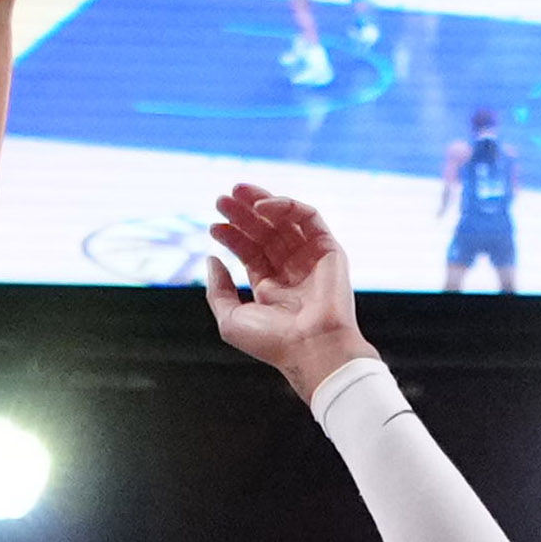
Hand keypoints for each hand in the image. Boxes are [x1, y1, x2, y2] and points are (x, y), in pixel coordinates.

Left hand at [197, 184, 365, 384]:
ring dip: (260, 202)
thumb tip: (211, 259)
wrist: (312, 348)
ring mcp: (311, 259)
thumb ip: (218, 290)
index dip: (232, 236)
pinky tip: (262, 207)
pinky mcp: (329, 249)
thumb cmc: (273, 342)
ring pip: (285, 220)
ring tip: (235, 193)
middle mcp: (292, 271)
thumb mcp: (231, 319)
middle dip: (242, 214)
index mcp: (271, 288)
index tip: (213, 227)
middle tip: (220, 199)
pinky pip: (309, 217)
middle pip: (265, 232)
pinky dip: (286, 206)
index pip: (250, 252)